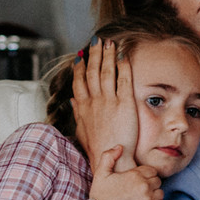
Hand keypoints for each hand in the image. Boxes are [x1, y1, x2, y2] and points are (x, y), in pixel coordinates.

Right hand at [72, 40, 138, 171]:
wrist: (110, 159)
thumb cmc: (98, 149)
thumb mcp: (82, 131)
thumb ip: (78, 114)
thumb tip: (73, 102)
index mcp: (83, 107)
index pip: (79, 81)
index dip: (80, 67)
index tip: (81, 56)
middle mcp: (94, 101)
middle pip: (92, 71)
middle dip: (94, 54)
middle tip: (97, 41)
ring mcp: (109, 101)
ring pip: (106, 72)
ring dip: (108, 55)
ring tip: (110, 42)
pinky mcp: (125, 104)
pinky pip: (124, 80)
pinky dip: (123, 66)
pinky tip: (124, 56)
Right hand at [89, 146, 162, 199]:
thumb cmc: (100, 195)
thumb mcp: (101, 173)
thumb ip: (109, 156)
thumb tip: (120, 146)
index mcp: (135, 175)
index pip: (152, 171)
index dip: (146, 175)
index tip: (138, 181)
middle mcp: (144, 186)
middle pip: (157, 181)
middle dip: (150, 184)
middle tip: (139, 190)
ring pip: (160, 193)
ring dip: (154, 195)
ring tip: (143, 198)